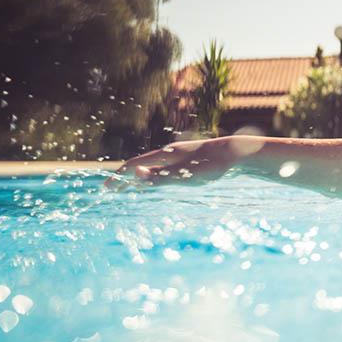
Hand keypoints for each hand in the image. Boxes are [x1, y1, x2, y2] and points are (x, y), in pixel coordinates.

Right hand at [104, 138, 233, 189]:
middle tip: (110, 189)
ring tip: (127, 186)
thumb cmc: (212, 165)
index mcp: (165, 155)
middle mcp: (169, 153)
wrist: (236, 153)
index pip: (134, 165)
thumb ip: (160, 176)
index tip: (105, 188)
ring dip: (137, 177)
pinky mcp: (188, 161)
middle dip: (124, 178)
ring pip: (151, 167)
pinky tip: (155, 180)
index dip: (119, 177)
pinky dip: (152, 176)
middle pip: (140, 165)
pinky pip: (163, 168)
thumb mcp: (186, 175)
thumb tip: (134, 174)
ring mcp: (178, 156)